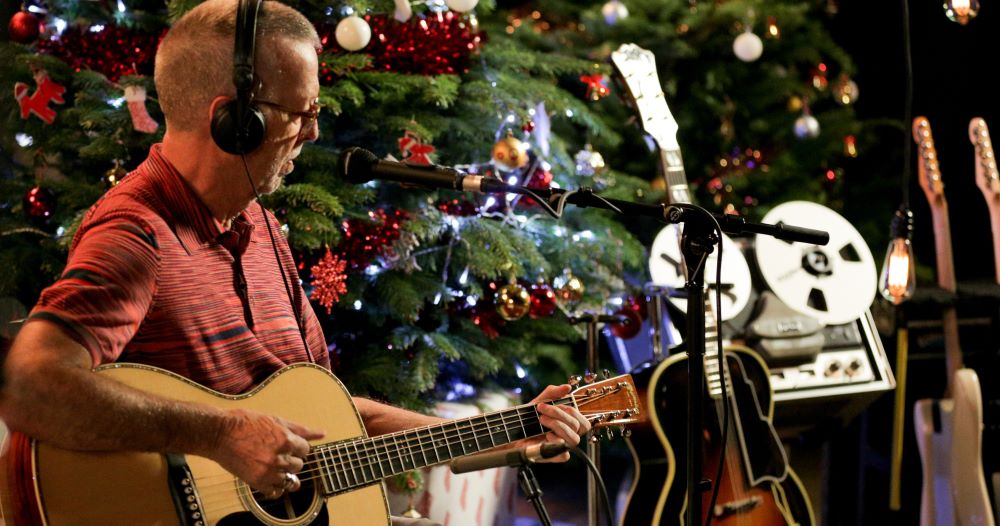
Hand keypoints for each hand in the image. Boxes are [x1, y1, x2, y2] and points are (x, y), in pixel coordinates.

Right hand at [210, 409, 324, 496]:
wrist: (219, 434)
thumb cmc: (245, 423)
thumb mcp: (275, 420)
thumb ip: (299, 429)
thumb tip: (322, 433)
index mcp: (286, 440)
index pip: (305, 450)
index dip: (297, 447)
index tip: (288, 445)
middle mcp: (279, 457)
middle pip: (299, 465)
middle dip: (291, 459)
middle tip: (277, 453)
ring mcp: (268, 471)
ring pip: (290, 479)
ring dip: (284, 473)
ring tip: (274, 465)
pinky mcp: (256, 482)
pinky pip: (276, 491)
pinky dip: (275, 487)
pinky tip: (270, 478)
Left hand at [524, 384, 590, 461]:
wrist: (512, 429)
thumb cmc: (529, 416)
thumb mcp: (540, 401)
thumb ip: (553, 393)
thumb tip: (567, 387)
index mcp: (570, 424)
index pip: (583, 421)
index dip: (572, 411)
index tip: (552, 403)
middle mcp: (568, 435)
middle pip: (578, 427)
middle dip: (560, 415)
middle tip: (542, 410)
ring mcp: (561, 446)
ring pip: (574, 439)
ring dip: (557, 426)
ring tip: (541, 419)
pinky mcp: (553, 455)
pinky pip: (564, 455)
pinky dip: (557, 444)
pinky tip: (547, 436)